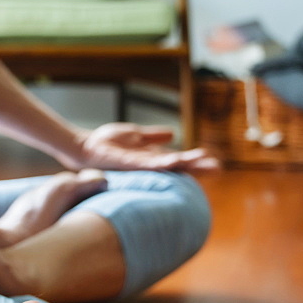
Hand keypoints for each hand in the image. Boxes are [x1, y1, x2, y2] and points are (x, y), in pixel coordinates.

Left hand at [62, 122, 219, 172]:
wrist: (84, 147)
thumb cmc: (106, 143)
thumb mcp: (134, 134)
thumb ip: (153, 136)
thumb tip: (172, 134)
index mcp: (152, 157)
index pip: (179, 160)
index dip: (195, 161)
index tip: (214, 162)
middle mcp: (149, 164)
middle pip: (178, 167)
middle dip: (197, 167)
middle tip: (218, 169)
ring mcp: (140, 166)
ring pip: (168, 166)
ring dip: (186, 165)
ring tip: (205, 164)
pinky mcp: (128, 164)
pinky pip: (148, 164)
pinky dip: (163, 163)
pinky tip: (176, 161)